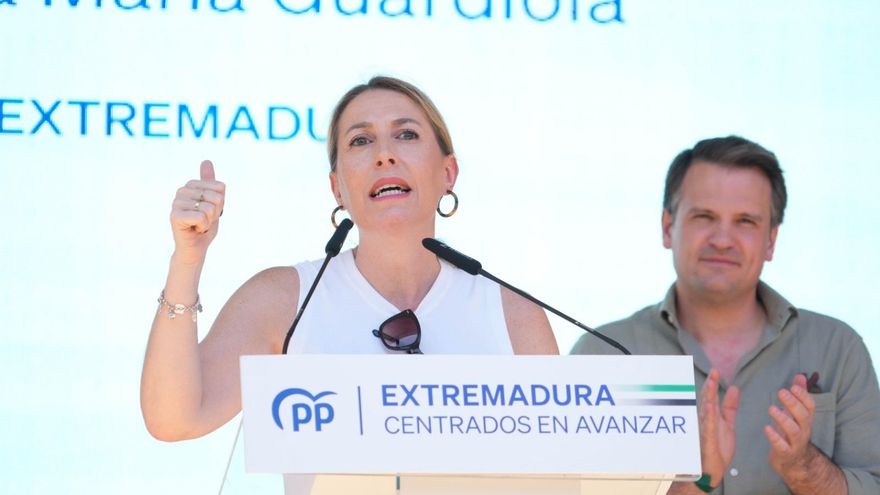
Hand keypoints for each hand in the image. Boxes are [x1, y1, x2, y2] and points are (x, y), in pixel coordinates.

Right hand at [170, 160, 225, 263]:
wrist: (195, 248)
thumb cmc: (205, 225)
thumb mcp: (214, 202)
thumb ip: (211, 183)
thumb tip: (206, 160)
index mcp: (191, 185)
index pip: (221, 188)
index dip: (221, 204)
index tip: (210, 212)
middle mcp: (181, 191)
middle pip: (216, 197)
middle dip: (215, 213)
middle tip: (204, 220)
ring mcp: (176, 203)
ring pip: (209, 208)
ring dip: (209, 221)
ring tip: (199, 225)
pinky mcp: (175, 216)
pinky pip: (202, 217)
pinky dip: (203, 227)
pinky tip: (195, 229)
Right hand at [699, 369, 739, 487]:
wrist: (712, 470)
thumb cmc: (717, 448)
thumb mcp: (727, 424)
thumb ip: (730, 407)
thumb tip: (734, 388)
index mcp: (711, 416)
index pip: (711, 397)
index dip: (713, 384)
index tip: (716, 370)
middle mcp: (705, 421)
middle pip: (707, 400)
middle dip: (710, 386)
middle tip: (713, 371)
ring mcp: (704, 430)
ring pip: (706, 411)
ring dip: (708, 397)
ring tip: (711, 383)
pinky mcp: (707, 440)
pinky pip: (708, 426)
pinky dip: (709, 416)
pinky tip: (710, 406)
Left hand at [764, 373, 817, 477]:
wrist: (795, 462)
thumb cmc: (793, 432)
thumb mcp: (796, 414)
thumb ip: (798, 395)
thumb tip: (800, 375)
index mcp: (805, 420)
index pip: (810, 406)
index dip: (804, 396)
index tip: (793, 386)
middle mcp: (803, 430)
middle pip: (803, 417)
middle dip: (793, 404)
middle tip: (781, 392)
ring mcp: (795, 443)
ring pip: (793, 431)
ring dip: (783, 419)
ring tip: (771, 408)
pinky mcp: (785, 453)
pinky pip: (782, 446)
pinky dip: (775, 437)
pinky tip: (766, 428)